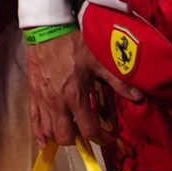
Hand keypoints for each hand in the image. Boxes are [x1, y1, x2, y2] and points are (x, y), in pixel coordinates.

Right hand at [26, 31, 140, 146]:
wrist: (46, 29)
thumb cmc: (73, 44)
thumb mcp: (99, 61)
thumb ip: (118, 81)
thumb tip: (138, 96)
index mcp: (75, 96)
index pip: (89, 130)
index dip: (102, 138)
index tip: (109, 136)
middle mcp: (57, 103)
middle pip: (65, 137)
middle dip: (79, 140)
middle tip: (88, 132)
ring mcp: (42, 100)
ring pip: (48, 132)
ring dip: (60, 136)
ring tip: (70, 131)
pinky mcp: (32, 94)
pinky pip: (33, 120)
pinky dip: (38, 132)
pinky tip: (43, 139)